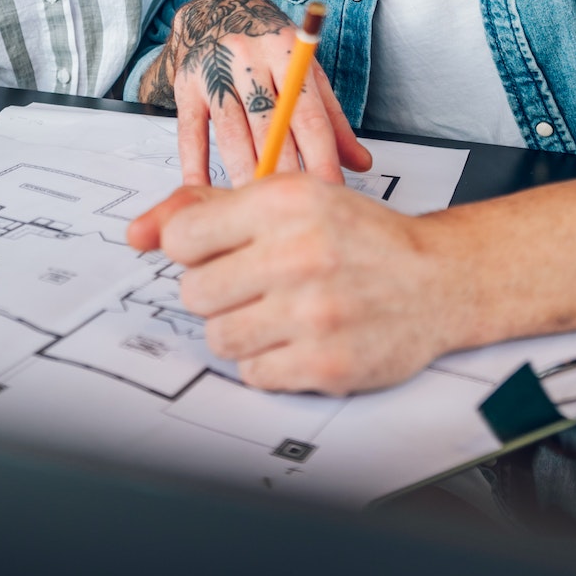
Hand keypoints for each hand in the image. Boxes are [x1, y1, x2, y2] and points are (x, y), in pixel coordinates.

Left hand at [126, 178, 458, 393]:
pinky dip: (271, 363)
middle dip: (221, 292)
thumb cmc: (360, 239)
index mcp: (285, 202)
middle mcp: (300, 253)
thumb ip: (209, 210)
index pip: (183, 238)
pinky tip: (301, 338)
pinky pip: (253, 375)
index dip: (196, 251)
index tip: (223, 253)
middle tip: (261, 284)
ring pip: (220, 338)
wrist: (438, 281)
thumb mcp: (290, 200)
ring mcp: (314, 313)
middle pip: (195, 293)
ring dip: (243, 330)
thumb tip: (137, 233)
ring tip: (282, 312)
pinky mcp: (325, 363)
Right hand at [139, 0, 368, 185]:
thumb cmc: (268, 48)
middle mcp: (249, 58)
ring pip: (233, 136)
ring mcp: (214, 72)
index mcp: (287, 52)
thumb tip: (360, 163)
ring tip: (258, 207)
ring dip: (246, 176)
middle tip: (293, 211)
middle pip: (270, 129)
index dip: (321, 157)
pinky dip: (197, 168)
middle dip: (284, 173)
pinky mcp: (185, 86)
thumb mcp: (306, 71)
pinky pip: (192, 134)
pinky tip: (207, 195)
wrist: (216, 9)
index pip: (309, 114)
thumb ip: (331, 119)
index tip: (329, 189)